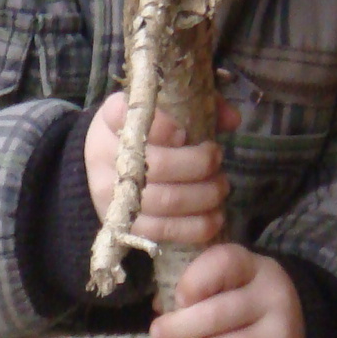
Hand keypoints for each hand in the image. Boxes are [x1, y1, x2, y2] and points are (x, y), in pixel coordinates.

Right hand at [84, 93, 240, 250]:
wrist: (107, 166)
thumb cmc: (147, 132)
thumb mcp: (165, 108)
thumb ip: (199, 106)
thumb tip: (233, 119)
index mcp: (111, 117)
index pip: (124, 115)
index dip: (161, 126)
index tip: (184, 132)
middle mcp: (104, 154)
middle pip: (156, 165)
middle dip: (198, 165)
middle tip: (217, 160)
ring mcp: (110, 194)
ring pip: (164, 201)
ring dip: (203, 196)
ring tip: (220, 188)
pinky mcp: (122, 225)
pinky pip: (162, 231)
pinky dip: (195, 227)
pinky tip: (214, 218)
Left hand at [150, 245, 305, 337]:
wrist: (304, 328)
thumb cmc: (249, 302)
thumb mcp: (232, 280)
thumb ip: (197, 285)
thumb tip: (160, 307)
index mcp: (255, 267)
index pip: (222, 264)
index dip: (192, 282)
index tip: (176, 300)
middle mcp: (272, 297)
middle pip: (213, 316)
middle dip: (174, 331)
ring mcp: (279, 335)